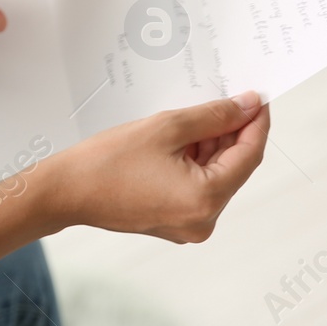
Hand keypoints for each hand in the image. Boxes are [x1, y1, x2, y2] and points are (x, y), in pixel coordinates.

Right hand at [43, 92, 269, 242]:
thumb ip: (214, 116)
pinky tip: (187, 137)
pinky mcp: (175, 222)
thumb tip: (246, 107)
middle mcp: (203, 221)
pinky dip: (198, 162)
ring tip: (200, 115)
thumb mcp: (167, 127)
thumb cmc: (107, 162)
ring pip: (216, 176)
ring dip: (213, 146)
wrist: (68, 190)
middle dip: (233, 132)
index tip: (258, 100)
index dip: (256, 123)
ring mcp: (189, 226)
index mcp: (206, 200)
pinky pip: (199, 186)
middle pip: (234, 167)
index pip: (249, 155)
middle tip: (231, 99)